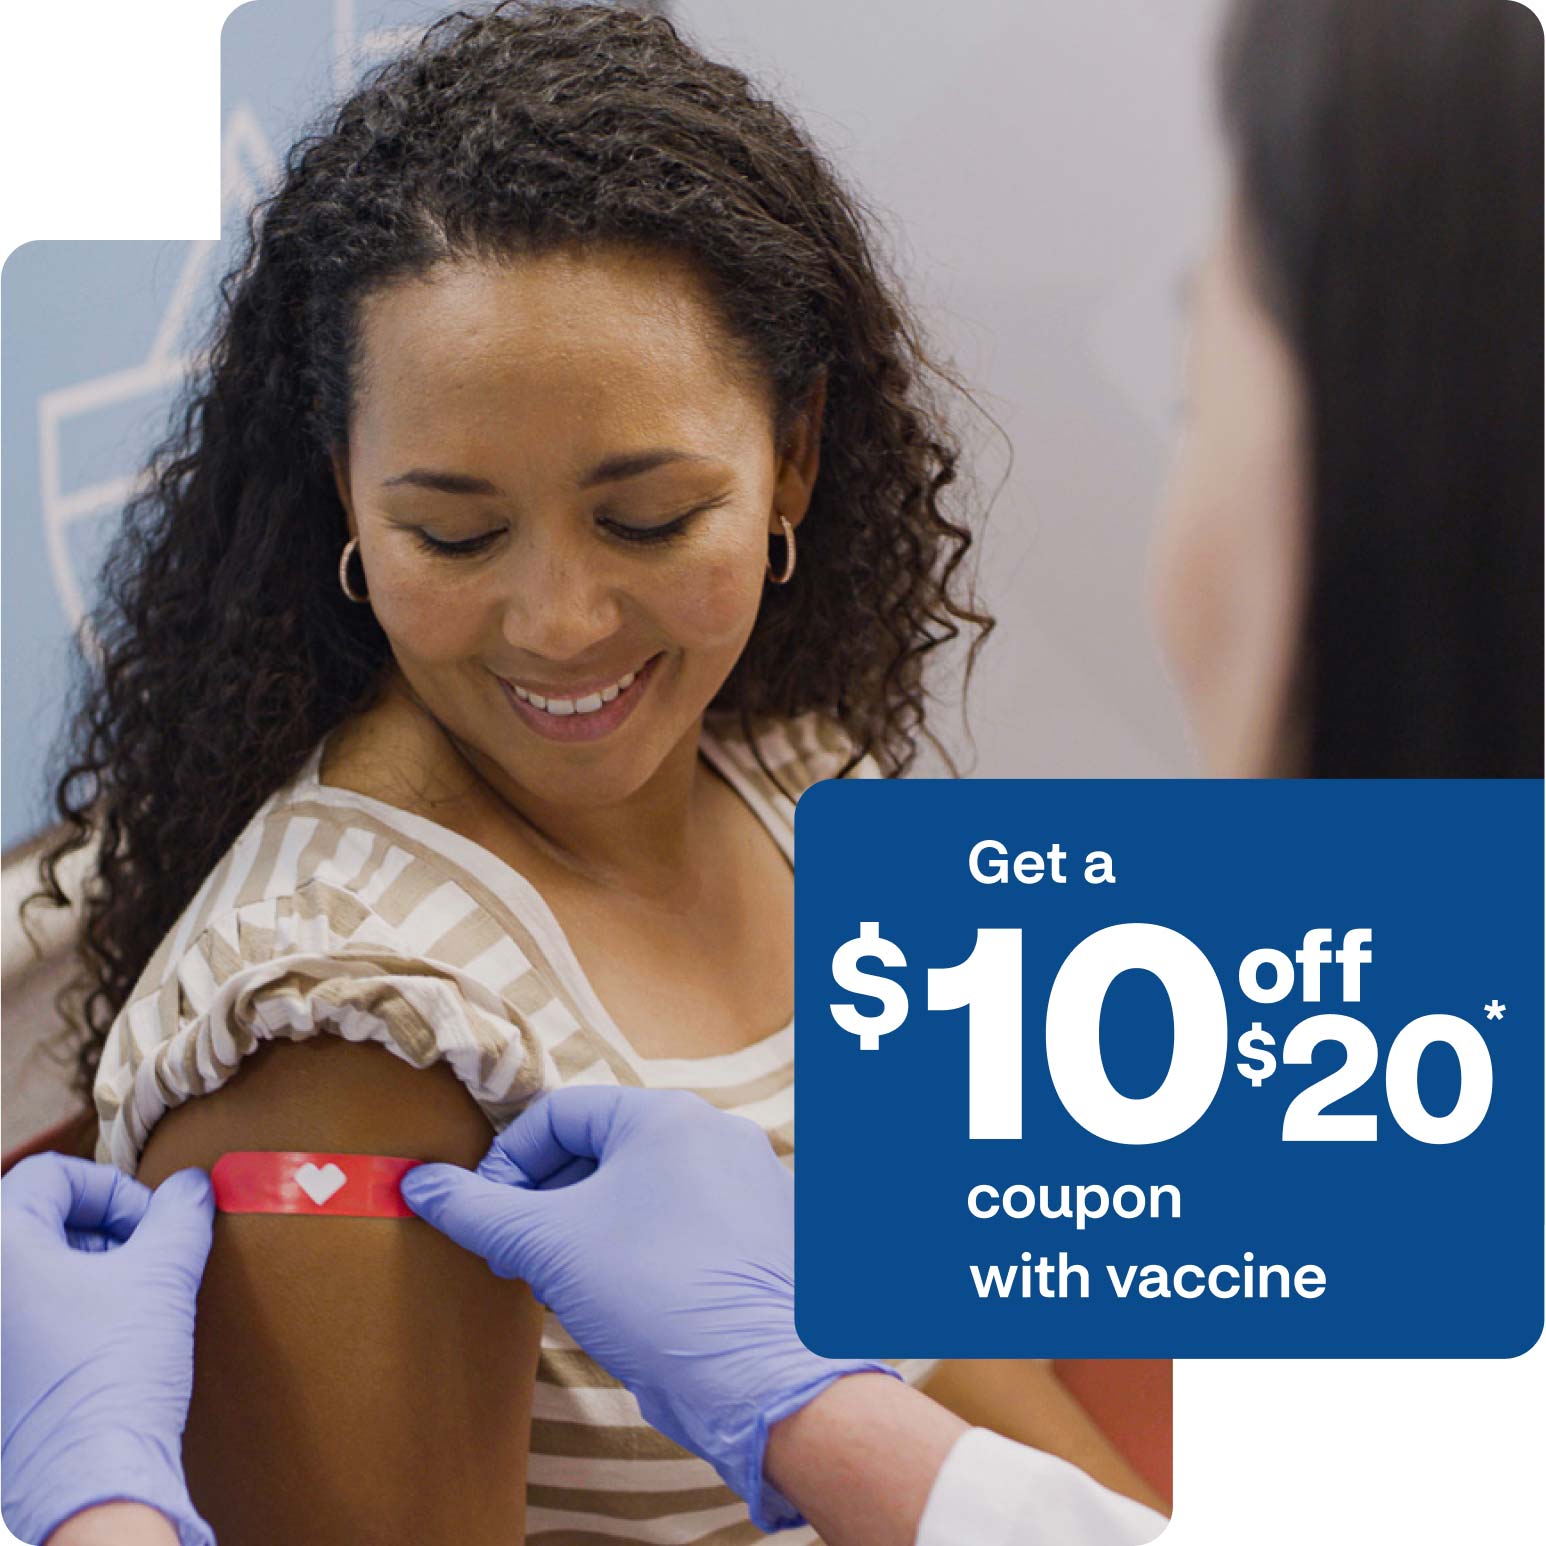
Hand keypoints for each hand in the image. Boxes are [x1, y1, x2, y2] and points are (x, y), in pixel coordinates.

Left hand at [1, 1155, 215, 1545]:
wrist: (92, 1482)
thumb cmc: (115, 1374)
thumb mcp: (164, 1275)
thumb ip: (181, 1214)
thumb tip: (192, 1187)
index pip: (51, 1175)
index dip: (114, 1190)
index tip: (152, 1223)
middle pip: (36, 1221)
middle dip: (101, 1231)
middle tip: (147, 1258)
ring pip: (28, 1270)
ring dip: (83, 1270)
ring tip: (132, 1301)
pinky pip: (20, 1318)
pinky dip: (62, 1312)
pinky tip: (104, 1340)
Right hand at [401, 1087, 898, 1529]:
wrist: (763, 1376)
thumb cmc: (656, 1292)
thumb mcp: (549, 1246)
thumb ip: (478, 1209)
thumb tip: (420, 1184)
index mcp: (667, 1115)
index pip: (560, 1114)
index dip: (509, 1162)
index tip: (488, 1217)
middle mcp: (717, 1133)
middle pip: (604, 1146)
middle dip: (550, 1198)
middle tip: (519, 1254)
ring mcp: (750, 1180)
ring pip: (644, 1186)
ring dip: (593, 1224)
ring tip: (569, 1281)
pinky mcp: (766, 1230)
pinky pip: (686, 1219)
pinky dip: (643, 1244)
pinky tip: (626, 1297)